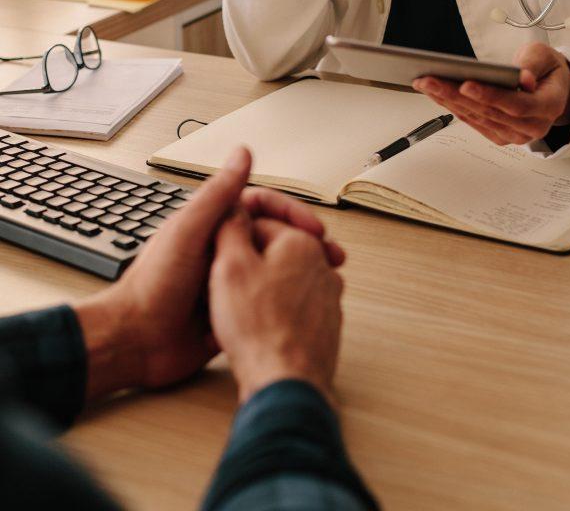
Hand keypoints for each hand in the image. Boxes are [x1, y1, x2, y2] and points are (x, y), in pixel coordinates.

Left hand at [74, 148, 336, 400]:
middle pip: (274, 235)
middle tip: (332, 256)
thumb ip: (218, 193)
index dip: (291, 212)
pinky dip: (289, 298)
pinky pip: (266, 298)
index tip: (312, 227)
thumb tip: (243, 151)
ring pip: (275, 267)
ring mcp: (228, 280)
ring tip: (329, 280)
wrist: (136, 342)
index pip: (262, 206)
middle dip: (306, 243)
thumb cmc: (154, 284)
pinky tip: (307, 304)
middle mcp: (223, 249)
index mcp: (213, 225)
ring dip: (303, 269)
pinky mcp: (232, 310)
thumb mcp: (190, 231)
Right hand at [210, 211, 344, 405]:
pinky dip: (276, 310)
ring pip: (285, 278)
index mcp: (301, 242)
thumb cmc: (258, 329)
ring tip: (240, 308)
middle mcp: (322, 265)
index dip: (232, 238)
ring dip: (262, 287)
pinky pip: (295, 305)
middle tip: (225, 282)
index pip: (261, 221)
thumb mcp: (229, 266)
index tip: (218, 254)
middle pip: (275, 249)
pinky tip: (259, 326)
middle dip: (249, 261)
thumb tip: (233, 208)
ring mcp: (328, 296)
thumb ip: (231, 228)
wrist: (285, 383)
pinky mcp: (326, 324)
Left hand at [413, 43, 569, 145]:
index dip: (490, 96)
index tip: (465, 84)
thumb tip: (522, 78)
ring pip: (476, 118)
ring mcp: (513, 135)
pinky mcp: (497, 135)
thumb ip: (533, 65)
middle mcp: (532, 127)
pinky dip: (451, 106)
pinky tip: (434, 93)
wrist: (550, 87)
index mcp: (549, 107)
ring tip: (424, 83)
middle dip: (455, 95)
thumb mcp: (544, 56)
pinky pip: (471, 121)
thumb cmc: (545, 69)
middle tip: (430, 80)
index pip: (517, 105)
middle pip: (489, 112)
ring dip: (446, 101)